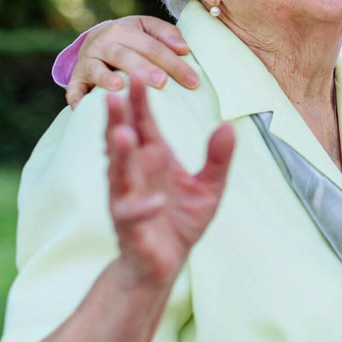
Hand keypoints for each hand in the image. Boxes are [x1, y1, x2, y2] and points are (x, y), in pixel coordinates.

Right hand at [68, 17, 196, 107]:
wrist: (97, 38)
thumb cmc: (132, 37)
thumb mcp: (147, 28)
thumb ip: (166, 34)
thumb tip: (183, 49)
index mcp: (124, 30)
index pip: (152, 47)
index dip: (173, 63)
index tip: (193, 81)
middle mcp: (103, 43)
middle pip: (126, 57)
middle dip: (144, 69)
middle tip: (162, 83)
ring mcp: (87, 60)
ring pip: (97, 69)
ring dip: (107, 78)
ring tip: (120, 87)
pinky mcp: (76, 77)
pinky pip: (74, 88)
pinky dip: (76, 98)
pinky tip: (82, 109)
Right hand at [106, 77, 234, 286]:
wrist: (164, 264)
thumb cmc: (180, 220)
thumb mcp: (209, 188)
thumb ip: (218, 159)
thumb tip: (229, 126)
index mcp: (154, 159)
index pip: (144, 125)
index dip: (140, 103)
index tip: (137, 76)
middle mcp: (136, 174)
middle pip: (123, 142)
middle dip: (118, 120)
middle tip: (112, 94)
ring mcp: (129, 200)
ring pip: (119, 174)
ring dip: (120, 155)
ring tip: (121, 134)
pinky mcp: (130, 228)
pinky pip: (132, 215)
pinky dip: (142, 207)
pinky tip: (156, 201)